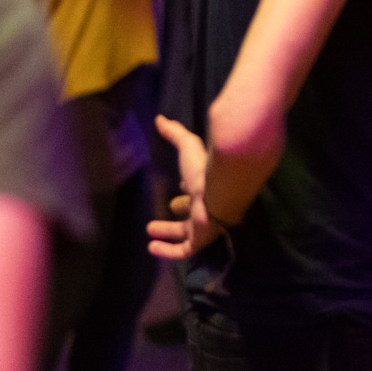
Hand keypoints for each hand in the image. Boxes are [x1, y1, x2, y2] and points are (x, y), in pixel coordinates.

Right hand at [146, 116, 221, 259]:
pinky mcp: (201, 239)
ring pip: (187, 233)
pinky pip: (184, 251)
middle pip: (194, 211)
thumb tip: (160, 119)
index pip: (199, 190)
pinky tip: (152, 247)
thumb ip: (175, 133)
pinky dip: (168, 251)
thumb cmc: (205, 168)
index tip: (178, 186)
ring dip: (169, 232)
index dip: (188, 190)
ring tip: (150, 229)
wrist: (222, 188)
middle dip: (180, 211)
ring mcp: (205, 225)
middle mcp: (208, 206)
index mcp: (208, 185)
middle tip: (164, 210)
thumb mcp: (188, 145)